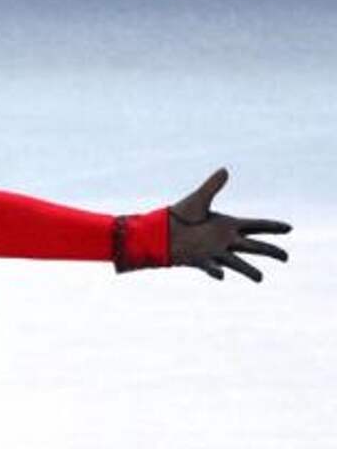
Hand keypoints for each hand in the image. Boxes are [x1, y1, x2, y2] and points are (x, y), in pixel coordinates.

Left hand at [169, 167, 291, 281]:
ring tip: (260, 278)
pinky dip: (216, 271)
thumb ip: (212, 186)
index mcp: (227, 225)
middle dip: (270, 251)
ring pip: (237, 263)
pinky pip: (211, 267)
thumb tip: (225, 170)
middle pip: (253, 246)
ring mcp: (214, 252)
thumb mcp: (198, 200)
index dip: (272, 226)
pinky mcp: (200, 260)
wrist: (159, 232)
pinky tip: (222, 275)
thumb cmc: (179, 216)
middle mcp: (225, 240)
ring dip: (248, 270)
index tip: (289, 228)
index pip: (255, 226)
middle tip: (286, 257)